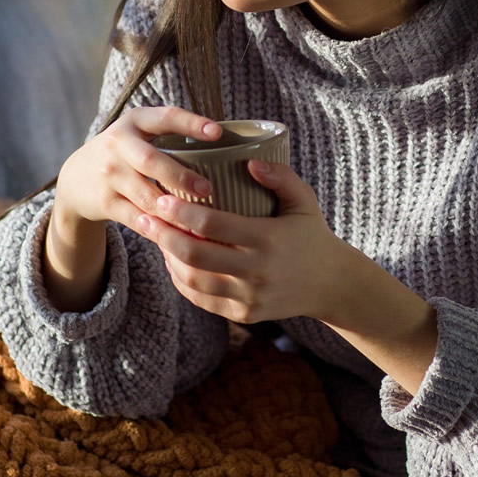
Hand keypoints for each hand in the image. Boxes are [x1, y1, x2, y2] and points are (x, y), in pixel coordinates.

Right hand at [53, 106, 220, 229]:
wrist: (77, 179)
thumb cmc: (126, 155)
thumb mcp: (141, 135)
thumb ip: (172, 137)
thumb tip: (228, 151)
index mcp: (135, 122)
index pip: (165, 117)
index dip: (191, 124)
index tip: (217, 132)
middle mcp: (118, 144)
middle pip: (151, 161)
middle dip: (180, 176)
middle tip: (207, 189)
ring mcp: (109, 174)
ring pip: (146, 195)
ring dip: (173, 210)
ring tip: (200, 221)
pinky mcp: (105, 202)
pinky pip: (136, 219)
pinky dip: (158, 228)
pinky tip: (178, 236)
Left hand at [136, 160, 353, 323]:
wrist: (332, 285)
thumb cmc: (313, 235)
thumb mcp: (304, 200)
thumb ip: (281, 176)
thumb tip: (249, 161)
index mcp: (267, 239)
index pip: (212, 225)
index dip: (182, 212)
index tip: (162, 198)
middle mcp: (256, 271)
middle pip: (194, 255)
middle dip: (164, 235)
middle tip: (145, 217)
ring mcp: (249, 297)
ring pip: (193, 280)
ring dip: (169, 258)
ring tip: (157, 238)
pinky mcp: (244, 315)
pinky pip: (202, 300)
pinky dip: (182, 281)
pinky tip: (174, 262)